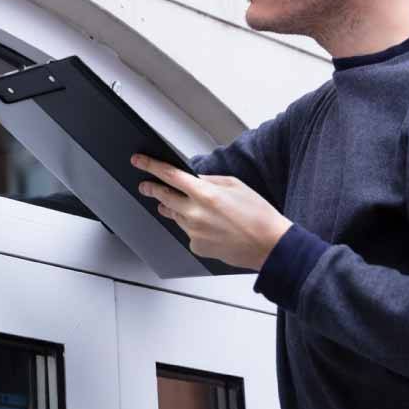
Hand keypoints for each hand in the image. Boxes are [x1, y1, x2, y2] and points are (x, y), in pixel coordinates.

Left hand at [130, 154, 292, 271]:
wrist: (270, 245)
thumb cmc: (258, 215)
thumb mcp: (235, 185)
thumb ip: (209, 180)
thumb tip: (193, 178)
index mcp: (205, 193)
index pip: (169, 175)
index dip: (151, 166)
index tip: (139, 161)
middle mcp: (195, 213)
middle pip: (163, 196)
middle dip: (152, 188)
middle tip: (145, 185)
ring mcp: (194, 232)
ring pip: (174, 215)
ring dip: (173, 207)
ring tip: (178, 204)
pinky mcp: (196, 246)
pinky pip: (187, 232)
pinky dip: (192, 226)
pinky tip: (208, 226)